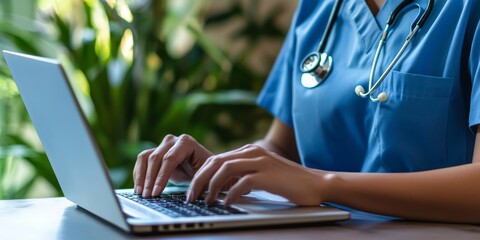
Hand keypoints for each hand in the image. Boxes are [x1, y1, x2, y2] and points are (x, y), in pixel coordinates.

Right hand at [133, 134, 212, 196]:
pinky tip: (139, 188)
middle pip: (156, 158)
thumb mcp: (204, 175)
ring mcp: (162, 144)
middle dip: (150, 179)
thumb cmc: (206, 172)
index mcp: (186, 142)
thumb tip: (189, 195)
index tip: (156, 192)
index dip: (161, 176)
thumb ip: (196, 180)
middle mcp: (172, 140)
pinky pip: (142, 160)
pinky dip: (138, 174)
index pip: (170, 159)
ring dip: (141, 176)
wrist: (202, 167)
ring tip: (141, 193)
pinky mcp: (155, 151)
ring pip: (145, 157)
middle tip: (148, 196)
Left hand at [187, 144, 325, 205]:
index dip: (201, 174)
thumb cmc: (289, 182)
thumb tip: (222, 186)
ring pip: (224, 169)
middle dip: (199, 180)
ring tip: (207, 201)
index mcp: (249, 151)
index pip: (216, 159)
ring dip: (211, 187)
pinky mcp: (268, 175)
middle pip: (215, 162)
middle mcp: (253, 152)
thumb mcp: (263, 173)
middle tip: (192, 196)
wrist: (316, 183)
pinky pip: (242, 183)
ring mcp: (260, 162)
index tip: (193, 189)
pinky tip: (227, 203)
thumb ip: (244, 173)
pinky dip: (231, 194)